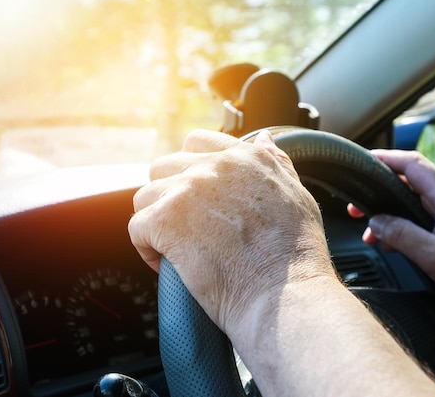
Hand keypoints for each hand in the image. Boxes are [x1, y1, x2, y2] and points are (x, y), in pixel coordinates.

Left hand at [128, 130, 334, 334]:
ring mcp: (187, 192)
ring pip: (146, 196)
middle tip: (183, 224)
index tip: (194, 194)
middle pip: (165, 167)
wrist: (283, 295)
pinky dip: (146, 248)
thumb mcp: (298, 196)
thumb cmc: (296, 256)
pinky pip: (136, 227)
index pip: (198, 142)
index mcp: (245, 159)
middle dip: (167, 194)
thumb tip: (265, 139)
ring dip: (155, 221)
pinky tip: (165, 263)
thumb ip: (278, 163)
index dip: (190, 168)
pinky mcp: (166, 221)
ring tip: (174, 247)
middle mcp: (214, 167)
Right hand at [349, 150, 434, 348]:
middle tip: (358, 210)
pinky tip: (399, 243)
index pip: (412, 165)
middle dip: (382, 195)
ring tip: (375, 236)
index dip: (385, 159)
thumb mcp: (433, 257)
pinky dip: (411, 224)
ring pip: (419, 202)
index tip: (364, 162)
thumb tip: (377, 222)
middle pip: (412, 183)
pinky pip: (431, 215)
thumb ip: (400, 235)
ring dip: (395, 215)